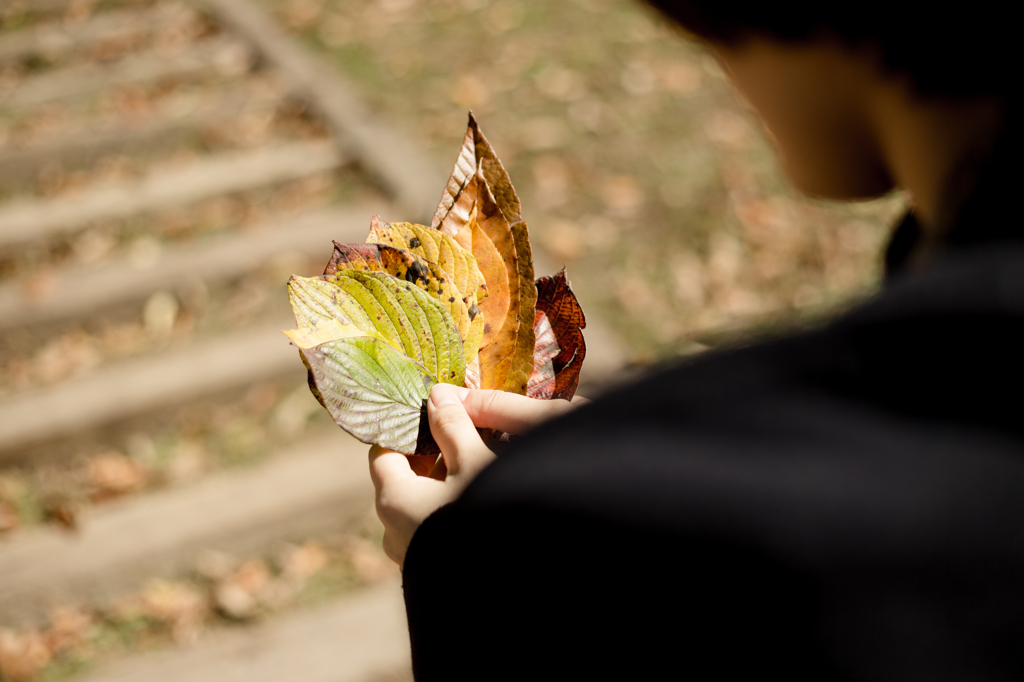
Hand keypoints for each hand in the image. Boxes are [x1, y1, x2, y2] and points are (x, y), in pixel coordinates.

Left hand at [369, 384, 584, 565]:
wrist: (513, 588)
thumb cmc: (488, 514)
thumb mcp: (475, 459)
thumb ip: (453, 425)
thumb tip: (437, 395)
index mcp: (393, 498)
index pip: (384, 452)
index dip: (407, 430)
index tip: (433, 414)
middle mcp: (394, 531)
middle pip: (404, 481)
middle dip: (432, 458)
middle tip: (464, 437)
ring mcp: (413, 557)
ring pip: (422, 509)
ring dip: (446, 489)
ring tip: (481, 470)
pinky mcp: (434, 575)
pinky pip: (436, 533)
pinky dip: (452, 514)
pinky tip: (484, 504)